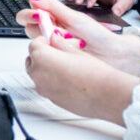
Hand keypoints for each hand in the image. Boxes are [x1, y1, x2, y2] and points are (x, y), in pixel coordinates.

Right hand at [18, 0, 139, 74]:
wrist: (114, 55)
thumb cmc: (99, 37)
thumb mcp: (75, 18)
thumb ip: (53, 7)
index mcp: (55, 20)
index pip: (30, 16)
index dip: (29, 14)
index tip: (37, 15)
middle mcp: (52, 33)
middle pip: (30, 29)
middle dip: (41, 27)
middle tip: (54, 29)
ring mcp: (54, 47)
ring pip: (38, 43)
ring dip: (52, 39)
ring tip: (69, 40)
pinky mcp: (58, 61)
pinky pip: (47, 57)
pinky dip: (57, 52)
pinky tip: (69, 51)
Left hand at [23, 30, 139, 125]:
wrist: (106, 96)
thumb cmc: (95, 74)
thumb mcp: (76, 51)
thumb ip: (60, 43)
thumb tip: (55, 39)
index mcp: (42, 58)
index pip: (33, 44)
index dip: (43, 40)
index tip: (50, 40)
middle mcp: (38, 75)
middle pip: (32, 60)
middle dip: (42, 54)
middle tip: (57, 52)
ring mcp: (43, 89)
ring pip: (38, 75)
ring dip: (46, 69)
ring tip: (65, 66)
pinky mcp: (51, 100)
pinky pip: (46, 87)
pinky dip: (52, 82)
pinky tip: (69, 79)